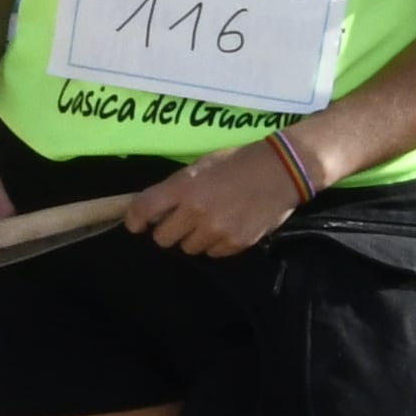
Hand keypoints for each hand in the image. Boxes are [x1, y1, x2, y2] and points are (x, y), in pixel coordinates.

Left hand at [128, 136, 306, 257]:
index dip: (135, 220)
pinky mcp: (235, 243)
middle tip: (182, 221)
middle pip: (163, 238)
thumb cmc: (238, 162)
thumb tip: (157, 208)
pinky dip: (216, 244)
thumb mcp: (202, 166)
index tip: (136, 225)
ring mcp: (216, 230)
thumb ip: (177, 188)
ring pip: (188, 249)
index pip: (144, 209)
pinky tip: (228, 227)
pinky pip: (212, 253)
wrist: (280, 171)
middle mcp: (196, 211)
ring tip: (211, 221)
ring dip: (194, 238)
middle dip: (169, 231)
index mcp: (184, 186)